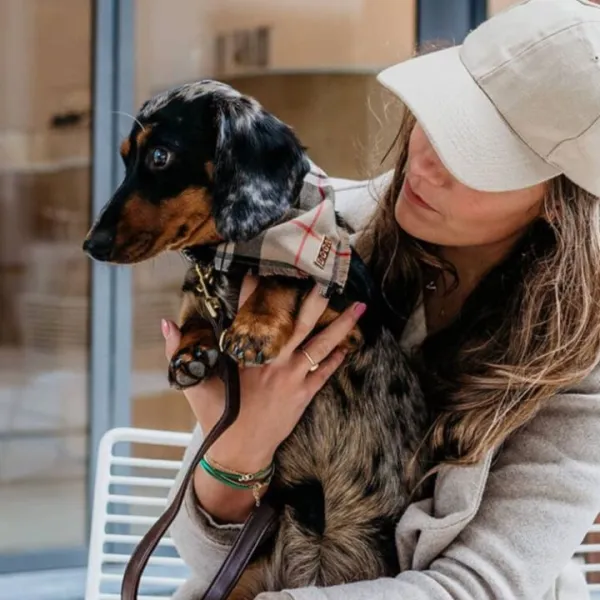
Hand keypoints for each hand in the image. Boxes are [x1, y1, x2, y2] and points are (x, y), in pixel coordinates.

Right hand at [162, 274, 365, 521]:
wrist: (238, 452)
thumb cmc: (216, 415)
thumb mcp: (192, 383)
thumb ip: (176, 351)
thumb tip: (166, 323)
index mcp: (243, 354)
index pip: (251, 312)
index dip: (258, 287)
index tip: (268, 266)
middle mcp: (271, 361)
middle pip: (297, 323)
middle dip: (315, 299)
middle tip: (330, 277)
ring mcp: (290, 377)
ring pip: (320, 345)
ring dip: (341, 325)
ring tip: (359, 306)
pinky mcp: (303, 395)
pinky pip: (324, 372)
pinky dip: (337, 358)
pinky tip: (350, 344)